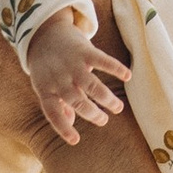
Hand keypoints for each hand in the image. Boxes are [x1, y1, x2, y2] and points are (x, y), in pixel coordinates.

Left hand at [23, 8, 124, 141]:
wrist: (44, 32)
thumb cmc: (46, 67)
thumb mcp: (44, 86)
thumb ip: (57, 106)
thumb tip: (70, 124)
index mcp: (46, 90)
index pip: (53, 113)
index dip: (63, 127)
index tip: (76, 140)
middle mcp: (58, 78)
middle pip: (76, 100)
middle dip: (92, 113)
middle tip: (104, 120)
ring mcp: (71, 64)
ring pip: (91, 85)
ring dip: (106, 98)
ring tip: (118, 108)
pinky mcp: (84, 50)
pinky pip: (101, 60)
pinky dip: (115, 68)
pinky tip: (127, 76)